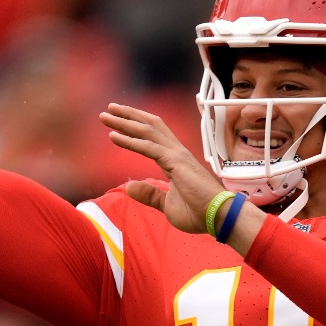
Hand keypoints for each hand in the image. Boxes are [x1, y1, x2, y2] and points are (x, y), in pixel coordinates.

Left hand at [99, 103, 224, 234]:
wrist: (220, 217)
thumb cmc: (199, 213)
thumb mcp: (167, 205)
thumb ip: (150, 195)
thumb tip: (129, 187)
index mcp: (175, 160)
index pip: (153, 136)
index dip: (136, 126)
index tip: (117, 122)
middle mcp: (176, 152)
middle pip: (150, 126)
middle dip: (129, 116)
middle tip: (110, 109)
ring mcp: (177, 155)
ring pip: (147, 131)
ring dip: (125, 122)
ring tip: (106, 115)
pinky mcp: (176, 162)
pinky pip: (148, 148)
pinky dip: (130, 140)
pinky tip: (113, 136)